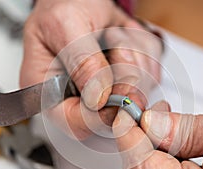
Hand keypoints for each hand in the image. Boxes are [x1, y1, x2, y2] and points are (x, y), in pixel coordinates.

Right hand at [20, 0, 161, 138]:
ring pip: (139, 93)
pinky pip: (152, 75)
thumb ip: (81, 62)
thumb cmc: (64, 6)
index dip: (101, 114)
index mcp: (50, 90)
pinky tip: (126, 39)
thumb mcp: (66, 25)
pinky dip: (145, 52)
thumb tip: (97, 97)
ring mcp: (105, 89)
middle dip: (124, 76)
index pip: (76, 122)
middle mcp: (79, 95)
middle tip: (115, 47)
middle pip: (115, 113)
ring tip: (115, 36)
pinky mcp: (126, 79)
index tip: (116, 93)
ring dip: (135, 59)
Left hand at [113, 103, 202, 168]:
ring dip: (146, 153)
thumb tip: (149, 122)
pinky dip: (158, 166)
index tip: (126, 114)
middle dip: (136, 143)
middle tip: (147, 117)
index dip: (128, 135)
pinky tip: (171, 147)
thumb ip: (185, 128)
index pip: (140, 166)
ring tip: (163, 128)